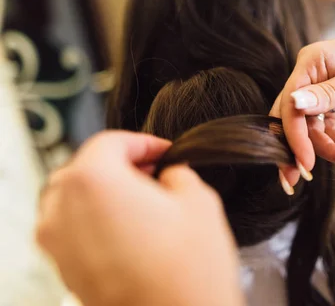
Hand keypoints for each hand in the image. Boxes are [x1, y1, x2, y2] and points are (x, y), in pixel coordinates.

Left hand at [37, 131, 243, 305]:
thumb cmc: (188, 268)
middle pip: (87, 168)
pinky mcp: (65, 269)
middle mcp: (62, 209)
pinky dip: (98, 220)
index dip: (144, 142)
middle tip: (156, 172)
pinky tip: (133, 231)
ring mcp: (58, 243)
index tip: (164, 152)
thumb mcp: (198, 199)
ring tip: (144, 203)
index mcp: (93, 180)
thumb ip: (178, 172)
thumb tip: (169, 174)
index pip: (111, 142)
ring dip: (107, 192)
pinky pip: (75, 229)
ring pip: (76, 198)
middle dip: (122, 165)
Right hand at [271, 26, 334, 171]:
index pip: (290, 104)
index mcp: (309, 63)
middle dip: (300, 150)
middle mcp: (307, 78)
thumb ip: (327, 93)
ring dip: (332, 148)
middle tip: (304, 177)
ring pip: (312, 131)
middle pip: (292, 120)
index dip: (294, 135)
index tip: (305, 163)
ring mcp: (315, 92)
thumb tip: (294, 103)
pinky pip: (326, 130)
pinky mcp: (326, 105)